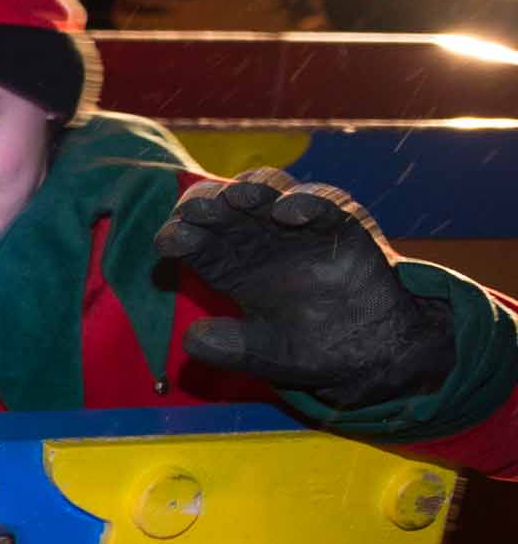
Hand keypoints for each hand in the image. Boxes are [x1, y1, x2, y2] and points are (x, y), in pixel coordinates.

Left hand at [153, 168, 452, 407]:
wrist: (374, 353)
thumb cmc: (313, 349)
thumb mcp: (267, 355)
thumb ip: (231, 348)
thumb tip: (190, 340)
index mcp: (231, 266)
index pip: (197, 243)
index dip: (181, 237)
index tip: (168, 242)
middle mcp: (257, 239)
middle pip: (223, 209)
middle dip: (206, 204)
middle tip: (194, 210)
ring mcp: (297, 227)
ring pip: (267, 192)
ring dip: (252, 189)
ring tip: (239, 196)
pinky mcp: (339, 223)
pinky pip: (323, 202)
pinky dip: (306, 200)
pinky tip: (289, 211)